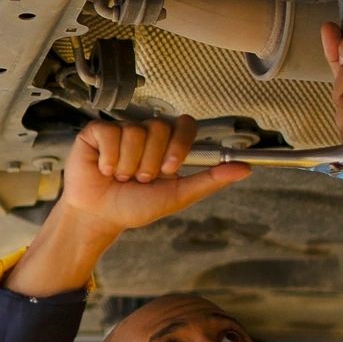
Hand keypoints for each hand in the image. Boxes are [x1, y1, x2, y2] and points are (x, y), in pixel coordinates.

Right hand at [6, 114, 246, 296]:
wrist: (100, 217)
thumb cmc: (134, 206)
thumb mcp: (177, 196)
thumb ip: (209, 180)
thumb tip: (245, 169)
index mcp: (168, 145)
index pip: (185, 124)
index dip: (178, 144)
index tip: (169, 169)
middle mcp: (146, 133)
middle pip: (159, 128)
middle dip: (150, 162)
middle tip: (140, 179)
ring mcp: (122, 130)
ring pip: (134, 133)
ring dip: (128, 165)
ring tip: (119, 177)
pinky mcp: (97, 132)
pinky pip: (110, 133)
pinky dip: (109, 159)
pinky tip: (104, 170)